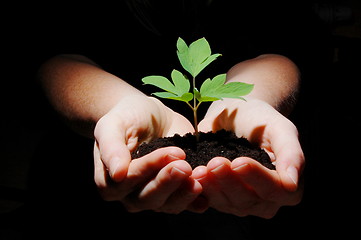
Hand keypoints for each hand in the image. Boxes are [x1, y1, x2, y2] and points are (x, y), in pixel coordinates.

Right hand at [93, 95, 201, 212]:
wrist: (149, 115)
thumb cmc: (127, 117)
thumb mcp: (113, 124)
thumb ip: (111, 147)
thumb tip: (117, 173)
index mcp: (110, 181)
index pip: (128, 180)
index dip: (149, 168)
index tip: (172, 152)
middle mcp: (130, 195)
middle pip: (148, 198)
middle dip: (168, 182)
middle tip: (185, 165)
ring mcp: (154, 197)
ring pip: (168, 205)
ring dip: (184, 193)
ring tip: (199, 177)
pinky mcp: (174, 193)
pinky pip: (185, 204)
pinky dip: (195, 201)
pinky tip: (206, 196)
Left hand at [195, 98, 304, 217]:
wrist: (236, 116)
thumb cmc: (261, 120)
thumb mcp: (280, 129)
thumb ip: (291, 153)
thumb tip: (293, 183)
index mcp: (287, 187)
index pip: (275, 190)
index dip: (257, 178)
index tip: (239, 161)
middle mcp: (265, 201)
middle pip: (248, 200)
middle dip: (230, 181)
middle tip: (215, 162)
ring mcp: (241, 203)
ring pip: (226, 203)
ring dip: (212, 187)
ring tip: (200, 169)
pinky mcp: (219, 199)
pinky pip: (208, 199)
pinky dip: (200, 188)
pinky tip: (192, 173)